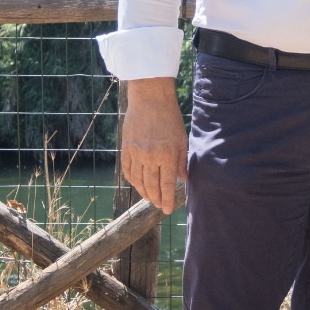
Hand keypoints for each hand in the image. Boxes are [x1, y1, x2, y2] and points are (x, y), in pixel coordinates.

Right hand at [122, 78, 187, 214]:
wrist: (150, 99)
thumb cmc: (170, 118)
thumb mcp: (182, 138)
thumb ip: (182, 161)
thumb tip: (183, 179)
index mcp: (167, 155)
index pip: (166, 184)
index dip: (167, 199)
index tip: (168, 210)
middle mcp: (150, 157)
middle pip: (152, 186)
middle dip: (157, 199)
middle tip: (160, 206)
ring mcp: (136, 153)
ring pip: (139, 181)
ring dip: (144, 192)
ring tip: (150, 198)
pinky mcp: (126, 149)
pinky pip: (128, 171)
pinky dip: (133, 181)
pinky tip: (138, 185)